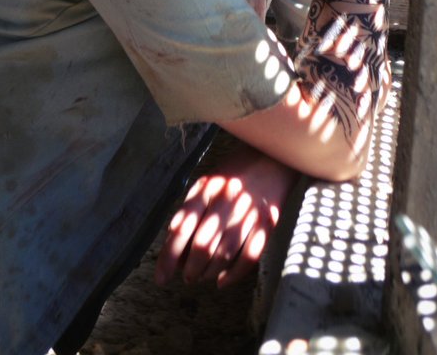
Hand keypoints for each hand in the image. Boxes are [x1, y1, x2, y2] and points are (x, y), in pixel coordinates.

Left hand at [154, 145, 297, 288]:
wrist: (275, 156)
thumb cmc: (236, 171)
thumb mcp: (209, 181)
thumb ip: (191, 208)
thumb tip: (172, 242)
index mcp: (207, 187)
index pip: (182, 227)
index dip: (169, 256)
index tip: (161, 276)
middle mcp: (226, 200)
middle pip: (202, 245)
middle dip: (190, 269)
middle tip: (186, 276)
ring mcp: (249, 213)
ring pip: (224, 254)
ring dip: (208, 273)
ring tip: (201, 276)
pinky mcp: (268, 224)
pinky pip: (249, 257)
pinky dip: (233, 275)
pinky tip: (222, 280)